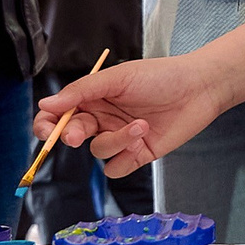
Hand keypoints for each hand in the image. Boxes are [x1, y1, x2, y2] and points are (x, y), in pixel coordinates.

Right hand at [35, 55, 231, 177]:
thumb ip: (82, 91)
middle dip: (70, 136)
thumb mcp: (118, 78)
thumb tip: (47, 104)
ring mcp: (120, 137)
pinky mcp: (137, 154)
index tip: (45, 129)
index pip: (59, 114)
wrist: (199, 88)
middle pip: (72, 135)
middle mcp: (104, 118)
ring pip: (98, 151)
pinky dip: (124, 158)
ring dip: (115, 142)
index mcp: (94, 97)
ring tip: (140, 126)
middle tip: (76, 135)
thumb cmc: (160, 76)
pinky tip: (142, 141)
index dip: (47, 124)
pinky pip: (116, 168)